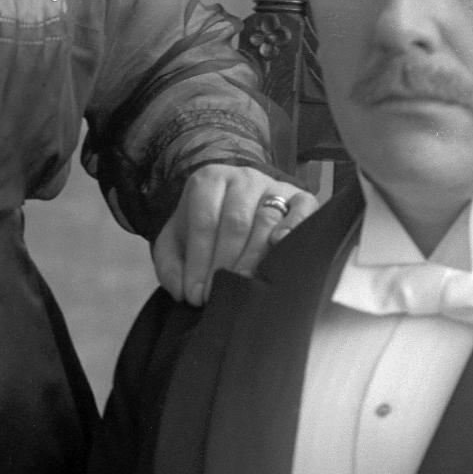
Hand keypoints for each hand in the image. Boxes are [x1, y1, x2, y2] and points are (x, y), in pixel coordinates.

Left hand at [149, 164, 319, 304]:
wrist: (233, 209)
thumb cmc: (204, 230)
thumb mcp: (175, 244)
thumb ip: (169, 267)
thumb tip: (182, 291)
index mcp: (209, 181)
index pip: (204, 221)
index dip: (199, 260)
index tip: (195, 294)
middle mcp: (243, 178)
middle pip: (235, 222)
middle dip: (224, 263)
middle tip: (217, 295)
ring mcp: (274, 186)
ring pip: (266, 220)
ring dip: (254, 256)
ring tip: (243, 283)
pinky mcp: (300, 197)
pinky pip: (302, 208)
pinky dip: (295, 225)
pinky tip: (281, 244)